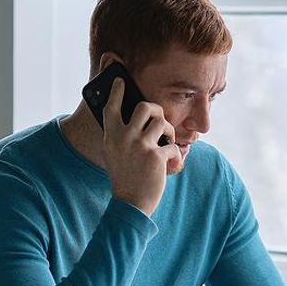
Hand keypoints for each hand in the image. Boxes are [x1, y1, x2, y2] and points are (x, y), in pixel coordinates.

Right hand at [102, 77, 180, 215]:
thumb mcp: (115, 154)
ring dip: (169, 131)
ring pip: (162, 122)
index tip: (120, 80)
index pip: (111, 107)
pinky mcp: (156, 156)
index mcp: (111, 136)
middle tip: (159, 118)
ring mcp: (140, 146)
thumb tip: (137, 119)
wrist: (131, 204)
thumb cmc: (125, 177)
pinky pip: (172, 146)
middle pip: (144, 107)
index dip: (116, 91)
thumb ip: (121, 136)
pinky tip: (171, 163)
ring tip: (168, 141)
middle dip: (156, 110)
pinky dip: (175, 155)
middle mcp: (124, 137)